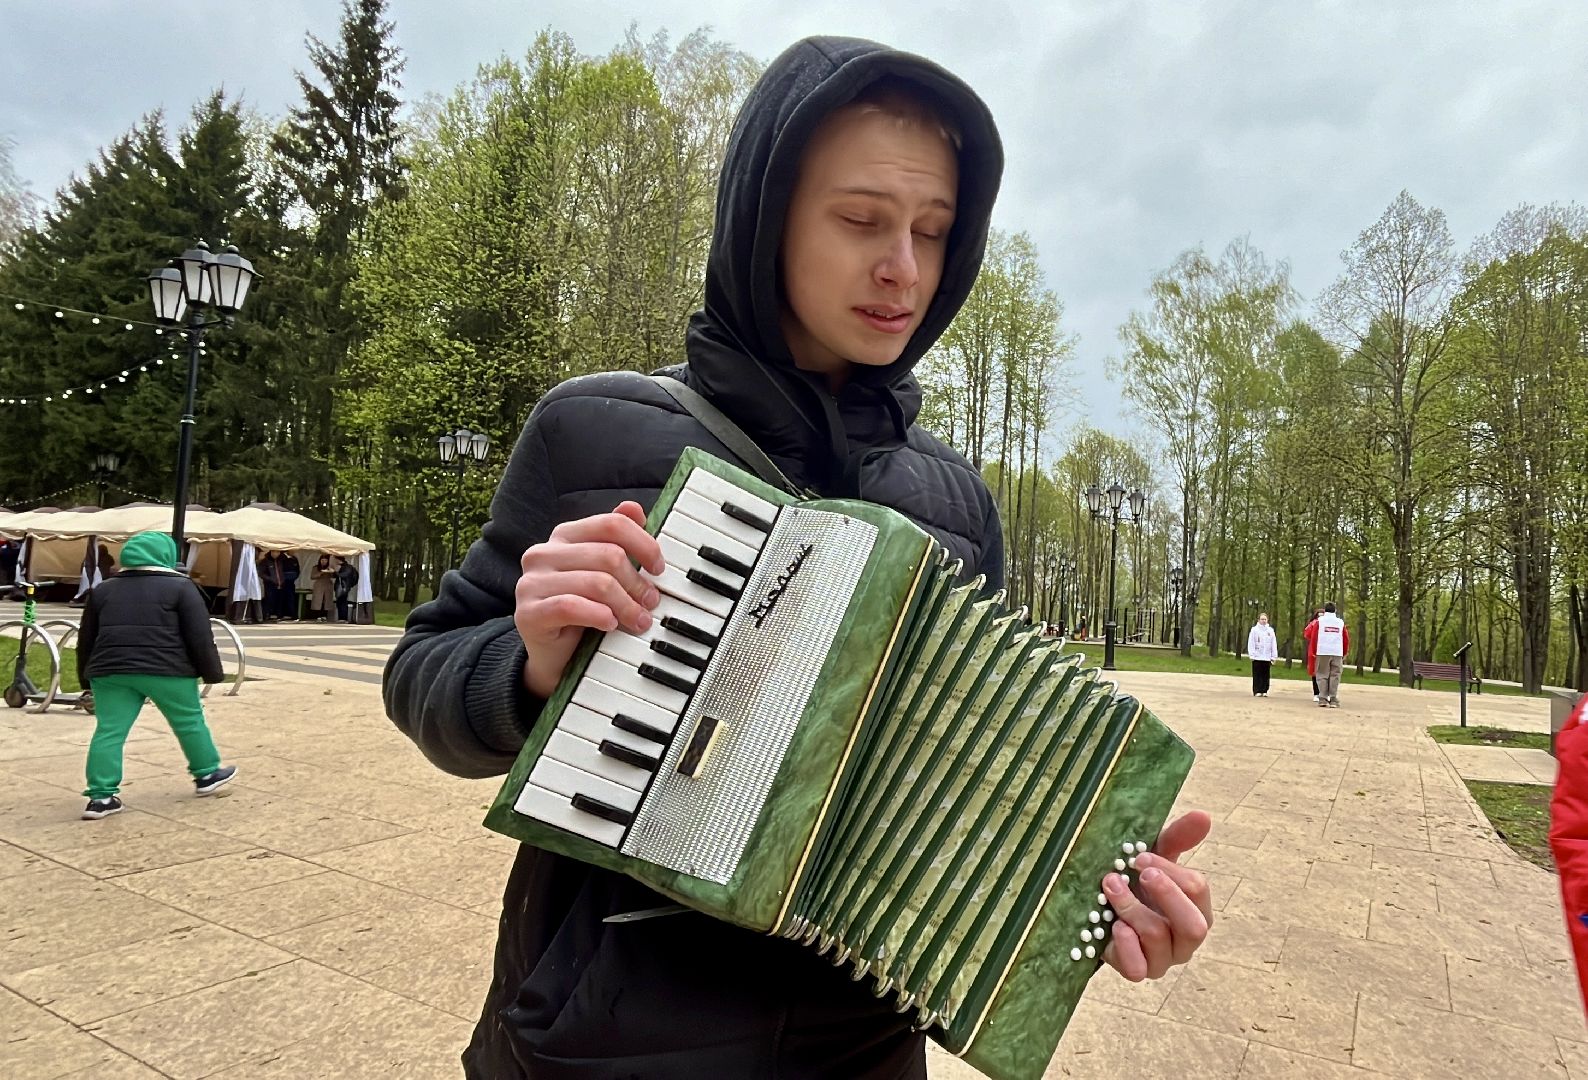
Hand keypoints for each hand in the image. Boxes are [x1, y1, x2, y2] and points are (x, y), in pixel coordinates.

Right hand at [515, 501, 665, 698]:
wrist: (555, 656)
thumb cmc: (584, 611)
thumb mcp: (605, 573)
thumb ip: (617, 541)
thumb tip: (633, 508)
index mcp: (564, 536)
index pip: (611, 524)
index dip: (643, 544)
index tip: (658, 568)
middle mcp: (543, 553)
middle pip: (609, 555)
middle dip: (638, 582)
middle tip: (651, 603)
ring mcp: (531, 582)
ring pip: (596, 583)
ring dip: (626, 605)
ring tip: (638, 621)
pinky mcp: (528, 612)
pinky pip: (572, 606)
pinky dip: (598, 615)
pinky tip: (610, 624)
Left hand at [1101, 810, 1212, 980]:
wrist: (1104, 914)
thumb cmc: (1138, 884)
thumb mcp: (1156, 858)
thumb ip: (1179, 838)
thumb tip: (1203, 815)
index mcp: (1197, 909)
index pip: (1198, 890)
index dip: (1170, 870)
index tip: (1139, 855)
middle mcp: (1186, 939)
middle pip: (1194, 926)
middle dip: (1166, 894)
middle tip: (1139, 871)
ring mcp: (1164, 959)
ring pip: (1157, 938)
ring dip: (1130, 907)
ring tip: (1109, 887)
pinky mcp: (1139, 971)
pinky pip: (1138, 969)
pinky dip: (1124, 944)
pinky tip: (1111, 925)